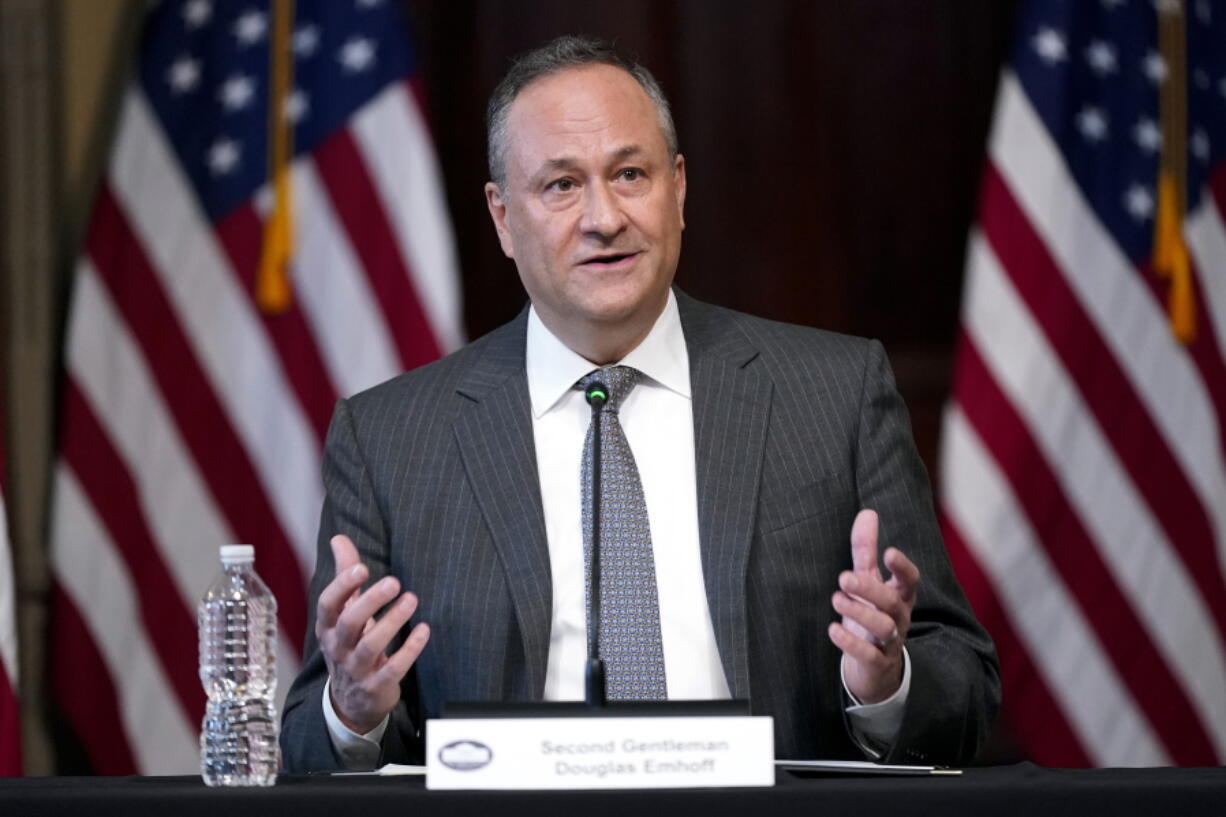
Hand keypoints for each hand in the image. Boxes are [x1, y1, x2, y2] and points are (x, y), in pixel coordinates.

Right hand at [316, 534, 429, 733]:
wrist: (351, 701)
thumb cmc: (349, 644)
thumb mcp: (343, 612)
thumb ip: (344, 576)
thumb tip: (338, 538)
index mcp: (327, 627)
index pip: (328, 604)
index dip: (342, 586)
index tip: (361, 567)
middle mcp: (338, 648)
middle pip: (349, 623)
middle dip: (370, 601)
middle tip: (394, 581)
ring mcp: (356, 669)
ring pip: (371, 645)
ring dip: (393, 621)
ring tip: (412, 599)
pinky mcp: (376, 686)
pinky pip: (393, 669)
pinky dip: (409, 650)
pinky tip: (424, 630)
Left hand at [827, 509, 919, 703]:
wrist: (876, 667)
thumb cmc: (872, 613)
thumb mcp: (869, 580)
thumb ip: (866, 550)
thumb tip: (868, 512)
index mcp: (900, 596)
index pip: (910, 581)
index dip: (903, 568)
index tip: (889, 552)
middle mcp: (899, 618)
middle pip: (892, 603)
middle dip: (870, 589)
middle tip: (843, 577)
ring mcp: (890, 642)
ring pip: (884, 628)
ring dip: (860, 613)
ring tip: (836, 599)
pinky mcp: (877, 663)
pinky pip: (869, 655)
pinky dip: (851, 643)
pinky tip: (834, 629)